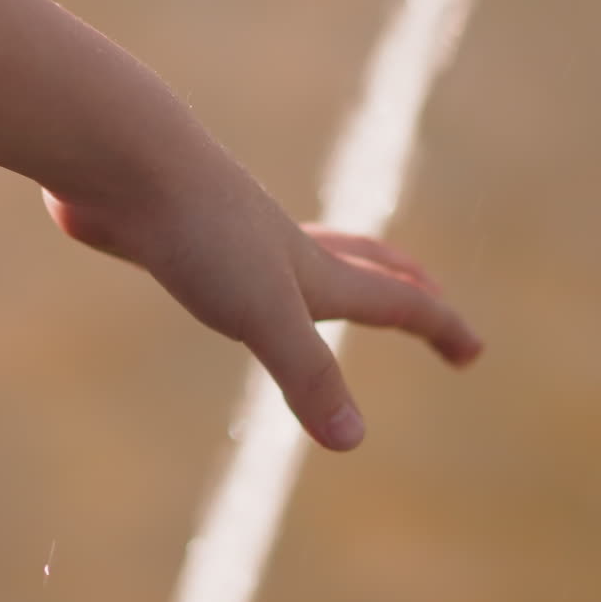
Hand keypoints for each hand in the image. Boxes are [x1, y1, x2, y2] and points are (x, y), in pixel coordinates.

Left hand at [43, 135, 481, 452]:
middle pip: (365, 265)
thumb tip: (352, 441)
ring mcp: (238, 241)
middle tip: (433, 299)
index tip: (473, 352)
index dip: (441, 328)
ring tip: (344, 285)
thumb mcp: (262, 313)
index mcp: (316, 272)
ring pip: (306, 257)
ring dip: (341, 270)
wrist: (127, 160)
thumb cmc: (201, 233)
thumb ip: (307, 373)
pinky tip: (236, 277)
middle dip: (406, 288)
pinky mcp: (189, 239)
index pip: (397, 302)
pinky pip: (241, 261)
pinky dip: (265, 271)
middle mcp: (285, 251)